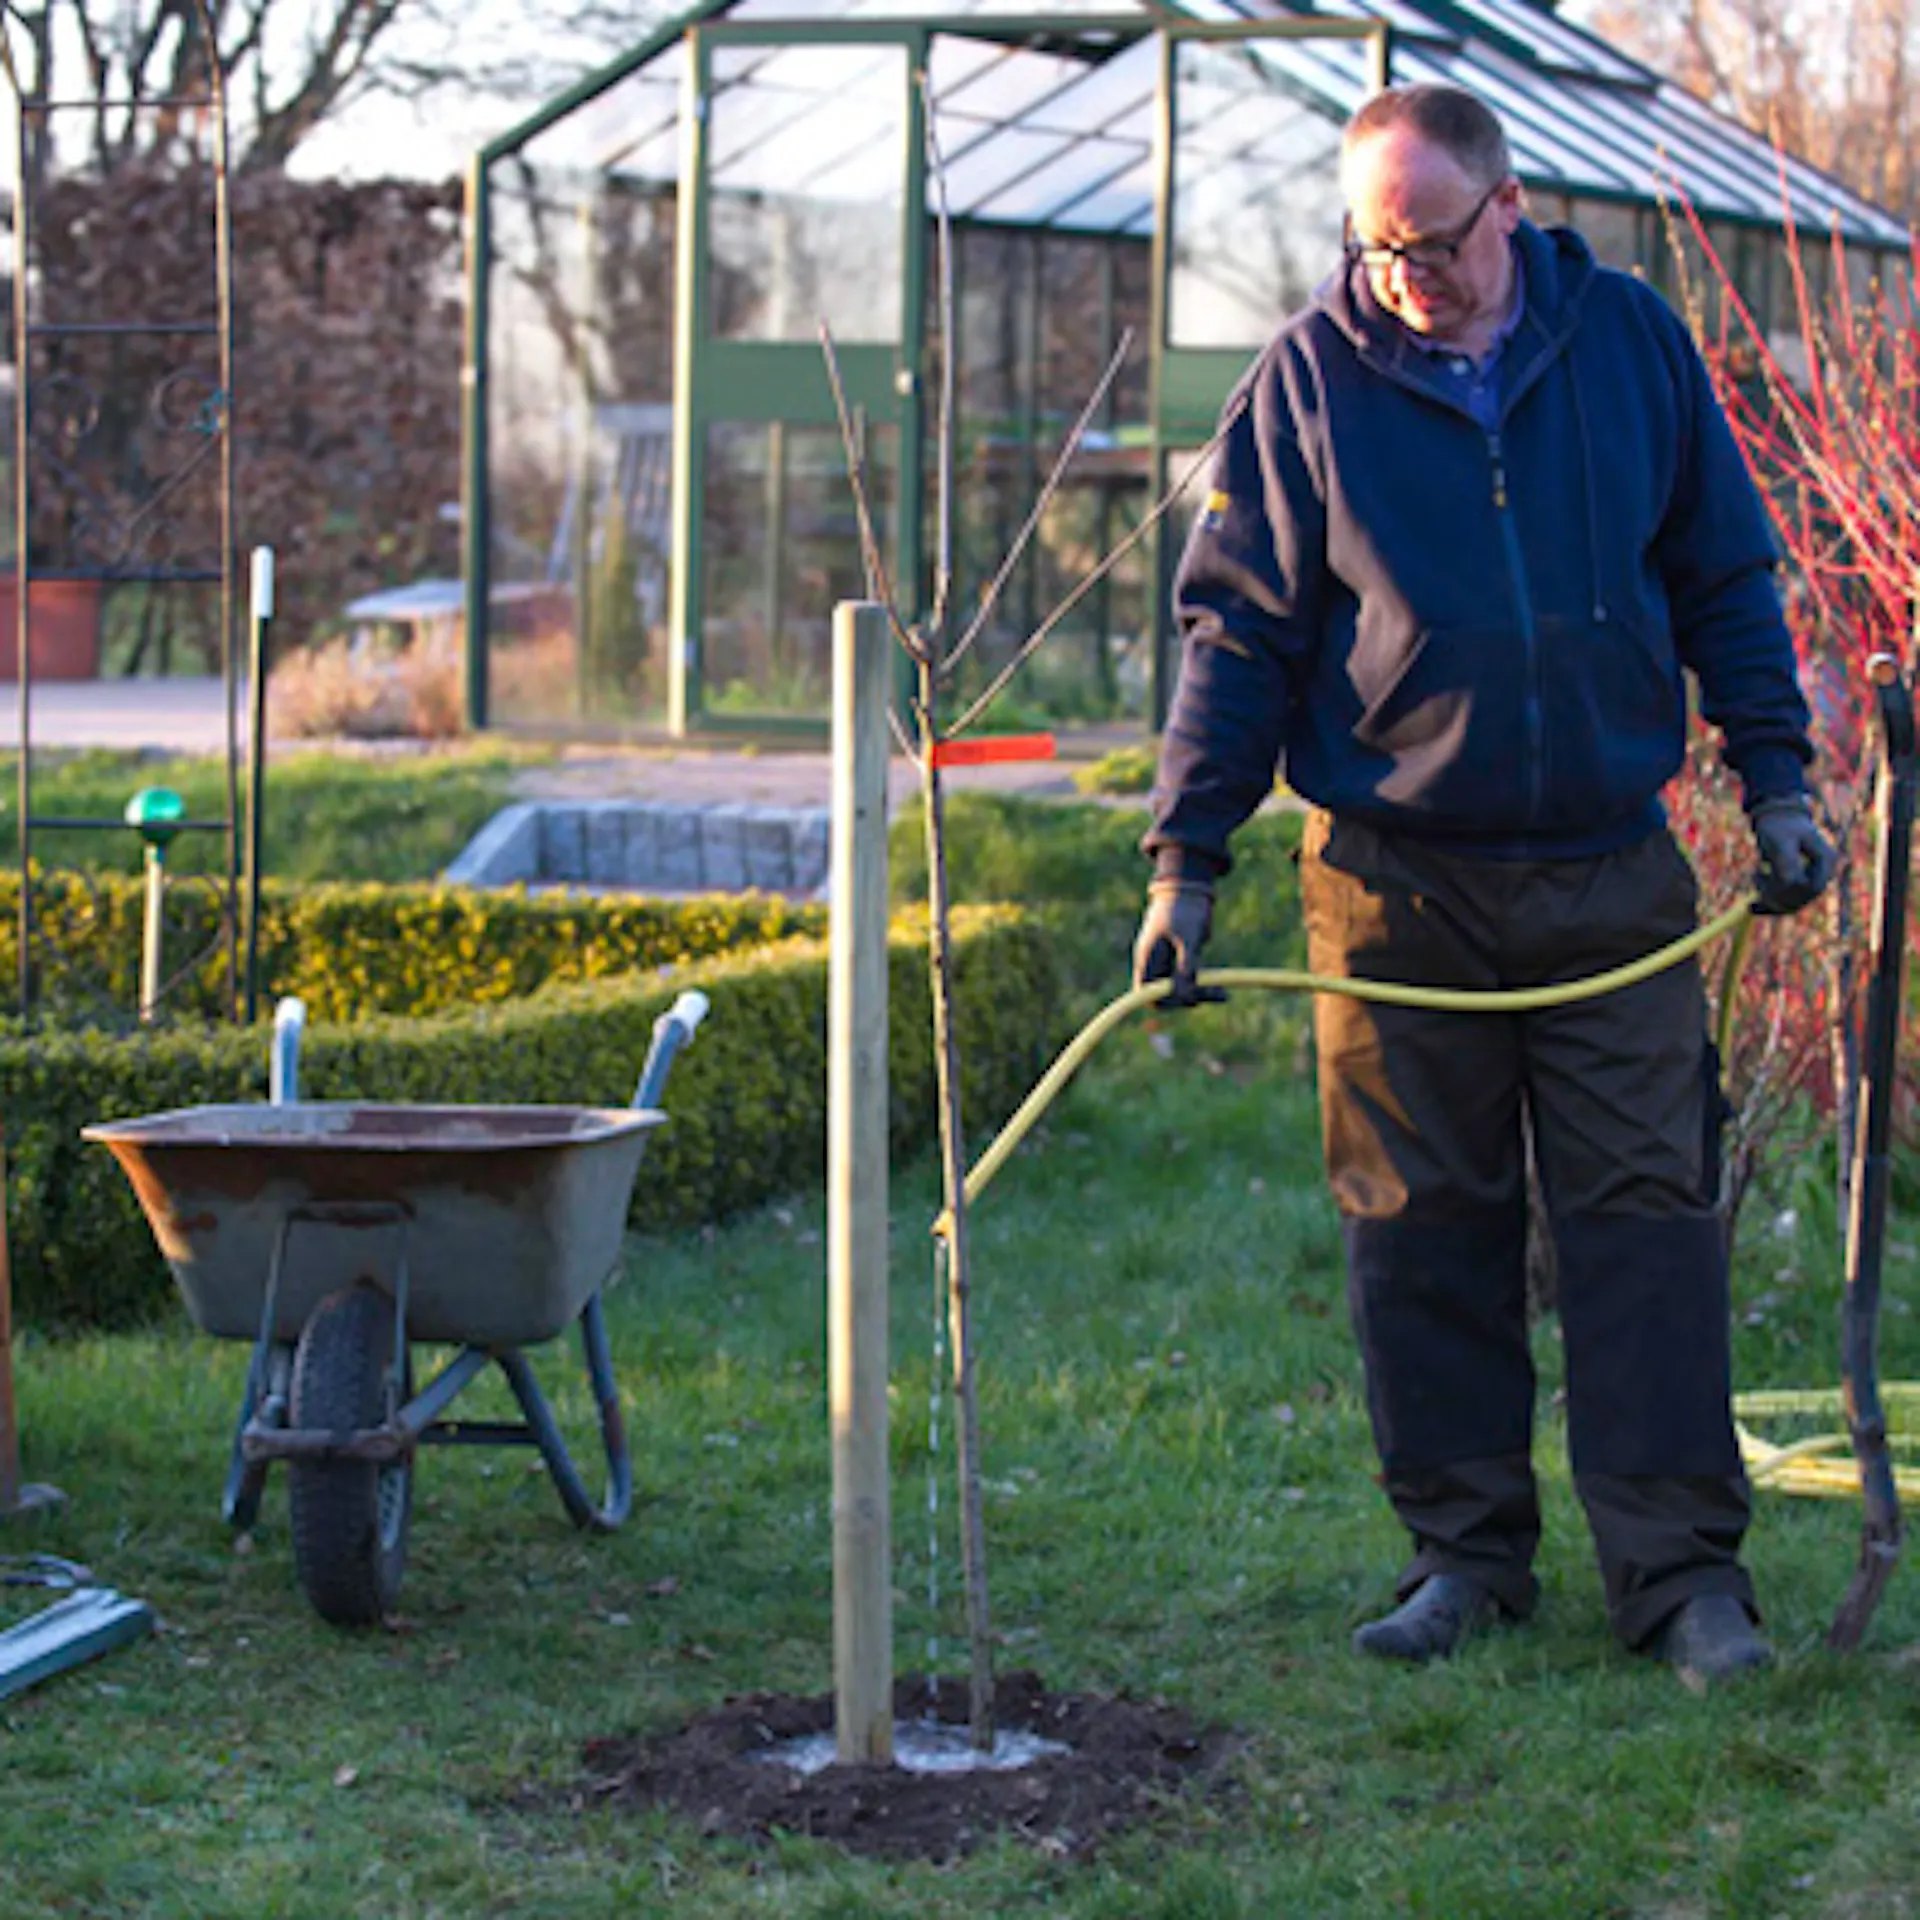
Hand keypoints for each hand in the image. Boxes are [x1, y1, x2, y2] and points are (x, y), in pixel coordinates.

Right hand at [1132, 880, 1224, 1007]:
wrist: (1191, 884)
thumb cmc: (1185, 907)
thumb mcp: (1188, 939)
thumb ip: (1185, 968)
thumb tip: (1185, 997)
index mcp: (1148, 957)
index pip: (1146, 993)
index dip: (1165, 1001)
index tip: (1188, 997)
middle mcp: (1154, 962)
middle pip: (1165, 994)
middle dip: (1187, 997)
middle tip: (1213, 993)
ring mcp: (1168, 960)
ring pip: (1180, 988)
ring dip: (1199, 993)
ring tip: (1223, 994)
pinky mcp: (1181, 956)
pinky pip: (1190, 978)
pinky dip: (1204, 984)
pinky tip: (1222, 991)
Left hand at [1750, 797, 1836, 915]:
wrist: (1775, 816)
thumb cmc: (1779, 825)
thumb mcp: (1781, 842)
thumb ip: (1787, 864)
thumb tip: (1790, 885)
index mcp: (1826, 859)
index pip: (1812, 887)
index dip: (1789, 893)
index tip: (1764, 890)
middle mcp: (1824, 870)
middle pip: (1803, 897)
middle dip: (1778, 897)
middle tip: (1754, 884)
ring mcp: (1813, 877)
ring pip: (1794, 902)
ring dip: (1771, 899)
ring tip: (1755, 876)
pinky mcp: (1801, 881)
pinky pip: (1788, 900)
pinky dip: (1770, 904)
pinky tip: (1752, 906)